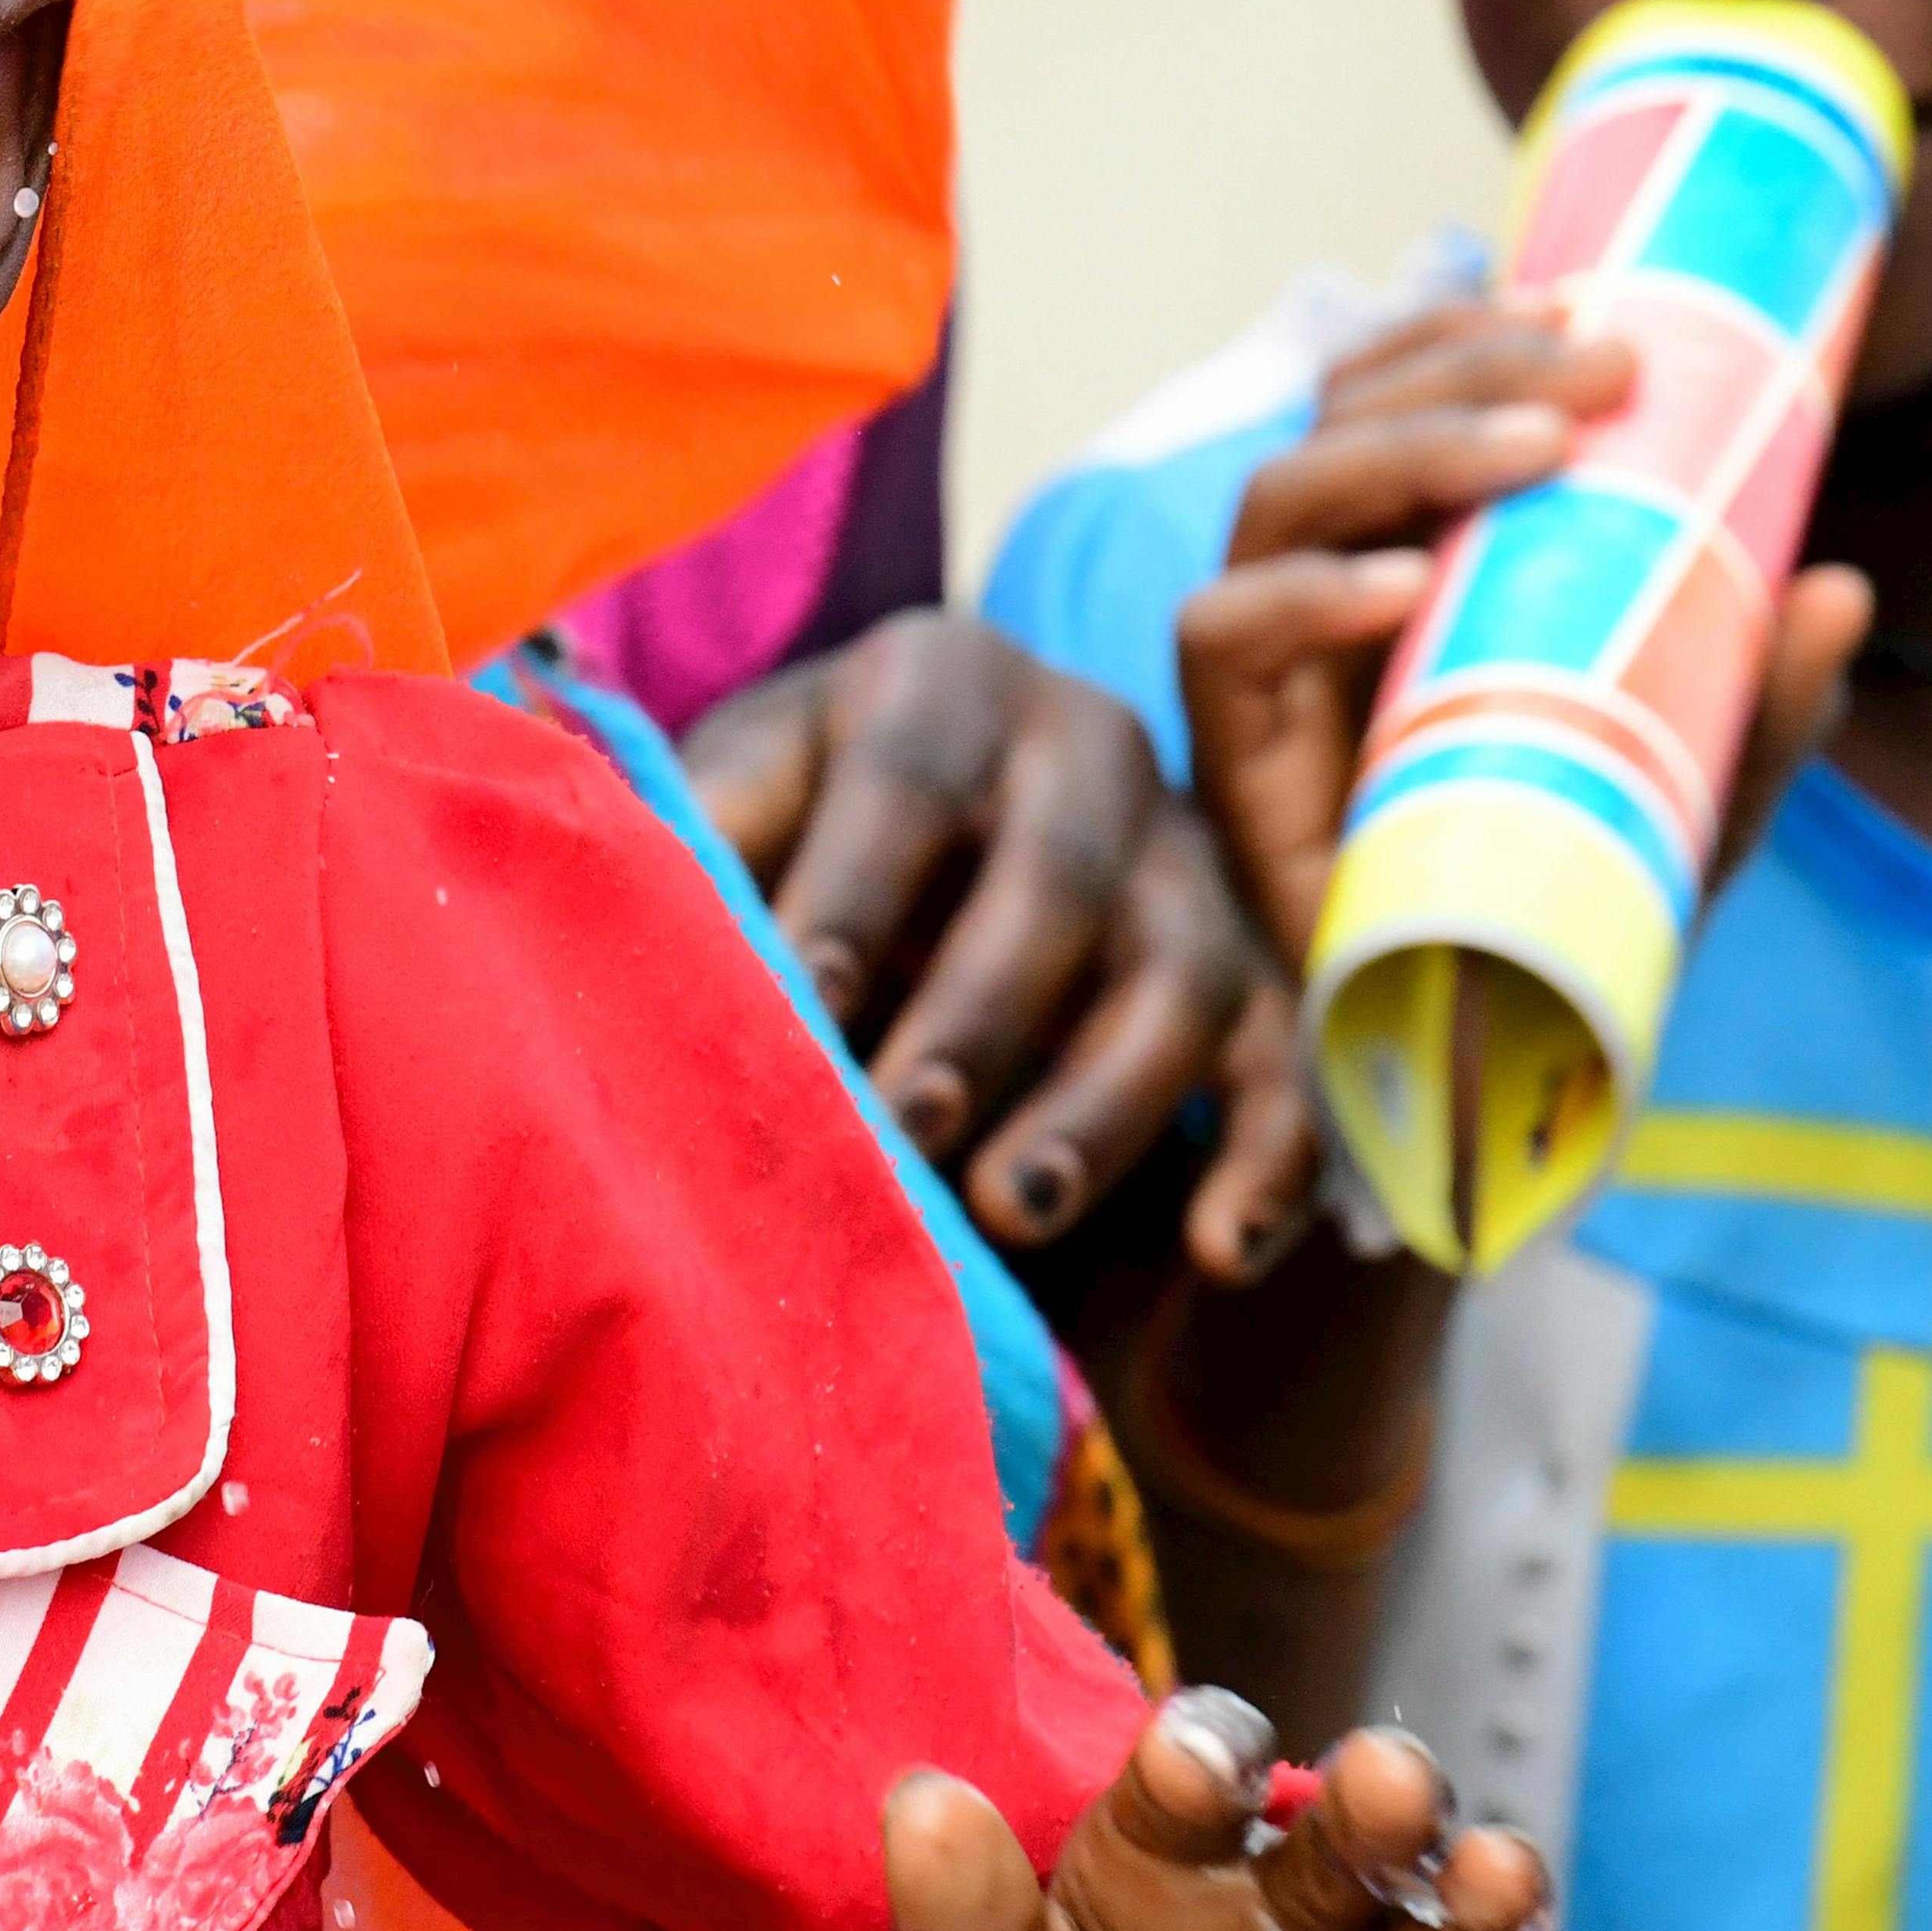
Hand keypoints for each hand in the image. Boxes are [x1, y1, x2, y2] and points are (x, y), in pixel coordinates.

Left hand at [679, 614, 1309, 1268]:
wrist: (913, 809)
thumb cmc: (796, 812)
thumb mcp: (743, 787)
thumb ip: (703, 832)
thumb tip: (648, 909)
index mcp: (943, 679)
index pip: (906, 779)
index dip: (854, 891)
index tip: (802, 1001)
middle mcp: (1086, 744)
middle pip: (1057, 880)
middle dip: (975, 1015)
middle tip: (901, 1127)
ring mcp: (1183, 856)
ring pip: (1181, 975)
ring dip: (1101, 1105)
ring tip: (1013, 1212)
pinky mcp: (1246, 964)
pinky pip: (1283, 1061)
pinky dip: (1263, 1159)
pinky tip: (1215, 1251)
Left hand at [875, 1703, 1604, 1930]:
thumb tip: (923, 1798)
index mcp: (1163, 1872)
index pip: (1192, 1784)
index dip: (1202, 1758)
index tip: (1194, 1761)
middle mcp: (1287, 1927)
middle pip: (1347, 1842)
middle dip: (1376, 1803)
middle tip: (1385, 1782)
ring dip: (1482, 1902)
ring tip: (1493, 1877)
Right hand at [1173, 303, 1867, 963]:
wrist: (1494, 1068)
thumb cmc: (1574, 907)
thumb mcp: (1698, 799)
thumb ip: (1761, 704)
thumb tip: (1842, 586)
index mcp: (1411, 568)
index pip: (1395, 398)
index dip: (1476, 339)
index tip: (1604, 318)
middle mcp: (1322, 597)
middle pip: (1341, 418)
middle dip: (1466, 367)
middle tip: (1606, 367)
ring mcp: (1267, 675)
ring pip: (1279, 496)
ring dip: (1404, 448)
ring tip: (1537, 453)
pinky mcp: (1231, 760)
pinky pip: (1219, 636)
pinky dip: (1302, 594)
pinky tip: (1404, 589)